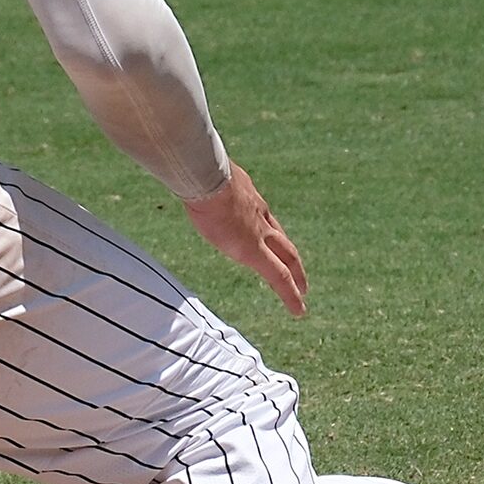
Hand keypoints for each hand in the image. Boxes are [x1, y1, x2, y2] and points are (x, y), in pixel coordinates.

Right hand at [184, 165, 306, 317]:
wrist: (207, 177)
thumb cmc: (196, 173)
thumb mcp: (201, 175)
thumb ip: (197, 180)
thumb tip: (181, 174)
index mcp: (247, 197)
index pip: (262, 217)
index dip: (267, 230)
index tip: (269, 238)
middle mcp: (259, 215)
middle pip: (282, 239)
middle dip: (291, 256)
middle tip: (299, 271)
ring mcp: (260, 233)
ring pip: (288, 257)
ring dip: (297, 275)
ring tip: (303, 291)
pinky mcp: (255, 251)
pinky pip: (280, 277)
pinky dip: (290, 294)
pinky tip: (298, 310)